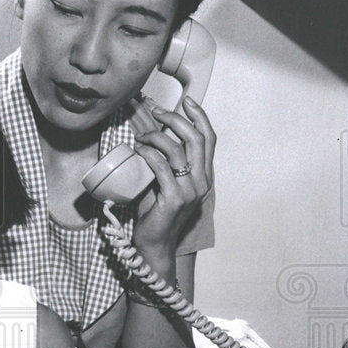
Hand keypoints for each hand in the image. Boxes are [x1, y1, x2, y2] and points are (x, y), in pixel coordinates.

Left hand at [128, 94, 215, 265]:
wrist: (154, 246)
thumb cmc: (155, 215)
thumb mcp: (164, 185)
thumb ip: (165, 165)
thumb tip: (148, 138)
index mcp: (204, 176)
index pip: (209, 139)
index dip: (200, 117)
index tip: (187, 101)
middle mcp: (202, 182)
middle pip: (196, 139)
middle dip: (176, 119)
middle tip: (155, 110)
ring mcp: (190, 191)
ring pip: (178, 151)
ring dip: (157, 136)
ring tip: (140, 136)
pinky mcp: (175, 199)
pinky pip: (162, 168)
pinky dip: (149, 154)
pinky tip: (138, 149)